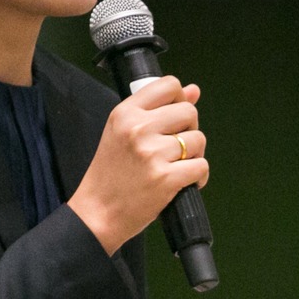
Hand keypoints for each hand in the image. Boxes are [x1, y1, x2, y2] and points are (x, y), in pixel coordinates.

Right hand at [66, 78, 209, 255]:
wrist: (97, 212)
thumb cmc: (110, 174)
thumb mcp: (122, 133)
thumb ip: (157, 109)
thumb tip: (193, 90)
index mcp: (125, 113)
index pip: (169, 85)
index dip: (180, 99)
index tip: (175, 116)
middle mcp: (138, 128)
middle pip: (189, 111)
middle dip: (189, 129)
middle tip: (176, 147)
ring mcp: (152, 153)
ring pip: (198, 139)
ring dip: (194, 155)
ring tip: (176, 166)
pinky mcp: (165, 178)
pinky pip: (201, 166)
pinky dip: (198, 176)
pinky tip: (183, 182)